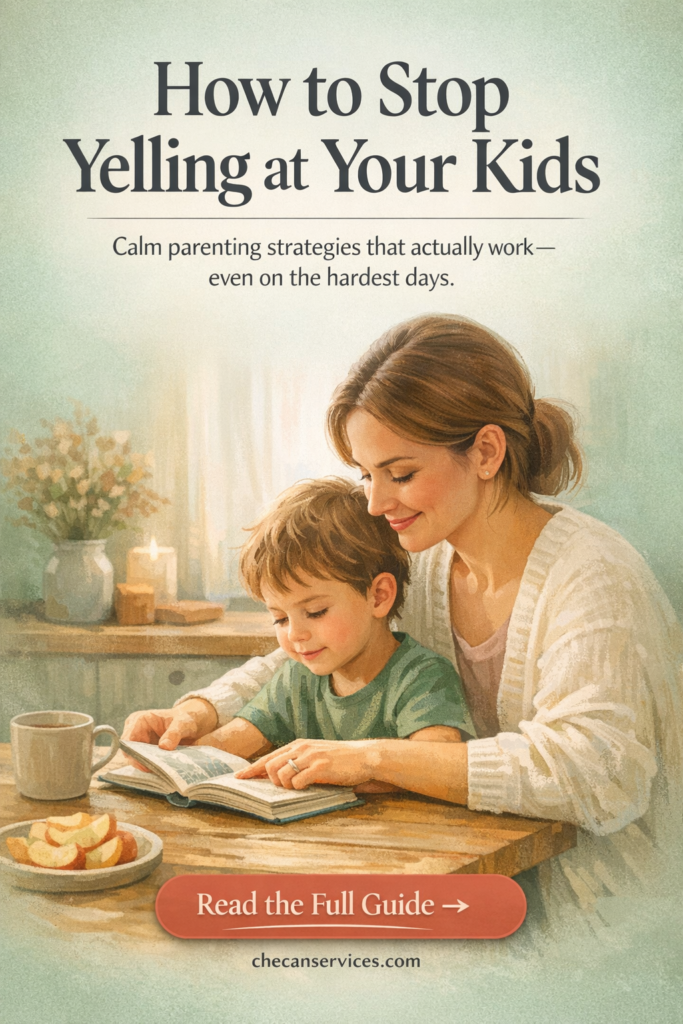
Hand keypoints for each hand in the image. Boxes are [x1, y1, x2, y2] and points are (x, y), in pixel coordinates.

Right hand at [122, 699, 217, 768]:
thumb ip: (174, 733)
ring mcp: (141, 743)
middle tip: (156, 771)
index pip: (127, 740)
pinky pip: (145, 763)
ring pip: (136, 760)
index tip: (146, 765)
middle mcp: (136, 732)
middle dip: (140, 762)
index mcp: (139, 720)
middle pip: (129, 752)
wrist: (192, 723)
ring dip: (147, 766)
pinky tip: (162, 771)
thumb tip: (164, 747)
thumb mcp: (183, 723)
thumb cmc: (185, 719)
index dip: (133, 753)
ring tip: (161, 771)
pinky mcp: (147, 752)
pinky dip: (152, 767)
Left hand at [234, 738, 379, 789]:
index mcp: (298, 745)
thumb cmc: (339, 759)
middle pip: (269, 766)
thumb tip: (275, 775)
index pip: (268, 757)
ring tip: (298, 787)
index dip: (251, 768)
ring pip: (281, 774)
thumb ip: (296, 761)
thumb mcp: (314, 755)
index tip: (238, 777)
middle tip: (283, 787)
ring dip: (285, 786)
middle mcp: (301, 747)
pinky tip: (309, 786)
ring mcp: (310, 756)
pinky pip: (298, 782)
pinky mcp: (320, 767)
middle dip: (271, 781)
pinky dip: (299, 788)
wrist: (364, 757)